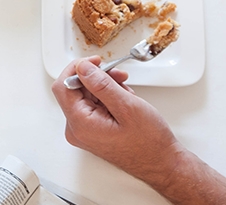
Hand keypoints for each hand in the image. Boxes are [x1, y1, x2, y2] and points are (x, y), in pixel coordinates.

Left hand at [51, 57, 184, 183]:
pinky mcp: (92, 130)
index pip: (63, 86)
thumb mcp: (127, 107)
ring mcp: (84, 130)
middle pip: (75, 90)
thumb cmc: (148, 143)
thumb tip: (83, 68)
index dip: (77, 69)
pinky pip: (94, 105)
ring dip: (105, 87)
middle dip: (97, 78)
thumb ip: (101, 85)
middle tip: (118, 74)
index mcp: (80, 123)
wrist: (161, 163)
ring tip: (126, 91)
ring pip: (86, 96)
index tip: (95, 61)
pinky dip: (108, 97)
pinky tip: (124, 100)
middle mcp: (77, 128)